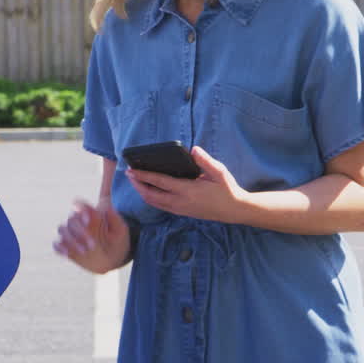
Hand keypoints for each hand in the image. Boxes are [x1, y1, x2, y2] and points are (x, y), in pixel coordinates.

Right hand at [53, 199, 130, 273]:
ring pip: (62, 230)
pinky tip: (67, 253)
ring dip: (70, 240)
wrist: (114, 258)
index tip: (88, 220)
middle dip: (80, 231)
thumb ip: (114, 217)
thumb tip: (106, 207)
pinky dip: (59, 247)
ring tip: (84, 251)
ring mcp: (70, 233)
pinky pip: (56, 244)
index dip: (82, 210)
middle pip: (71, 219)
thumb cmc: (118, 240)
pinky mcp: (65, 246)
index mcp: (91, 213)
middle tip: (93, 244)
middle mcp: (78, 221)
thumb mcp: (120, 229)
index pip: (81, 205)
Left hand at [126, 146, 246, 222]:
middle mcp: (180, 202)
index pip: (160, 182)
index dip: (143, 176)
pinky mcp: (182, 213)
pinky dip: (150, 198)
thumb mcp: (219, 172)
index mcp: (188, 190)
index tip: (131, 170)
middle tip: (128, 173)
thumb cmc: (227, 189)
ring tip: (135, 180)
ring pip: (154, 203)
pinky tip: (148, 190)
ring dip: (142, 192)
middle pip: (151, 195)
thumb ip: (205, 161)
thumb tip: (193, 149)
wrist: (234, 210)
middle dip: (137, 184)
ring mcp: (180, 209)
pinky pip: (160, 206)